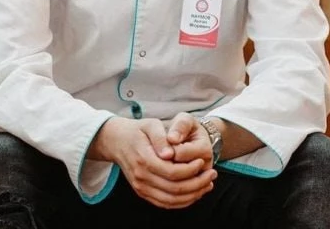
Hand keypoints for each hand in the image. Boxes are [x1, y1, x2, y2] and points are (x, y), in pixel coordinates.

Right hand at [89, 116, 216, 208]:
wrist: (117, 141)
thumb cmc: (138, 130)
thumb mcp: (150, 125)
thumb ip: (161, 137)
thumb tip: (170, 154)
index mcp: (144, 159)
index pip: (173, 172)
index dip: (191, 169)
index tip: (202, 161)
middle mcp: (141, 177)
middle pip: (174, 189)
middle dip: (197, 184)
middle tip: (212, 174)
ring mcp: (141, 187)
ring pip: (171, 200)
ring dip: (193, 195)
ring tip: (208, 184)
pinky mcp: (142, 192)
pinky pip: (165, 203)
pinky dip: (182, 201)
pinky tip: (195, 192)